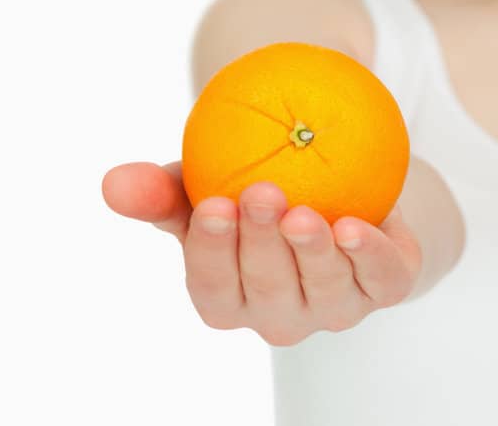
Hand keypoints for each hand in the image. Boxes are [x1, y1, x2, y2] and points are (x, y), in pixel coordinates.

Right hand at [102, 160, 421, 346]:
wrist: (345, 183)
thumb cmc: (253, 189)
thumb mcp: (203, 183)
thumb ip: (161, 191)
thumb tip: (113, 183)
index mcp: (228, 298)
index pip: (213, 287)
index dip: (212, 251)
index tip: (211, 204)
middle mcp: (279, 314)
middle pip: (267, 289)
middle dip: (261, 244)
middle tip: (259, 193)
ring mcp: (334, 306)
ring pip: (324, 290)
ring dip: (313, 252)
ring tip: (304, 212)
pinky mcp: (384, 287)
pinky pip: (381, 280)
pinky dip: (369, 256)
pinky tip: (354, 226)